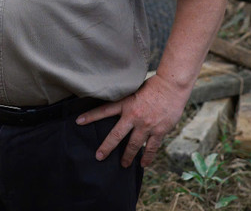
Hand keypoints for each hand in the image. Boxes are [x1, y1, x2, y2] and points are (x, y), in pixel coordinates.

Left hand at [75, 73, 190, 167]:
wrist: (171, 86)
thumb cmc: (152, 85)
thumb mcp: (133, 89)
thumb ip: (125, 100)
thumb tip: (117, 106)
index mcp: (126, 103)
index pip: (104, 110)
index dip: (90, 116)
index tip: (78, 121)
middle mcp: (133, 116)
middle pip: (116, 135)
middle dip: (107, 147)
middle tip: (99, 156)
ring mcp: (146, 125)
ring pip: (133, 145)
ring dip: (127, 156)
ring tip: (123, 165)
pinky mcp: (159, 131)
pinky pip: (152, 147)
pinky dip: (147, 157)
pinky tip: (143, 164)